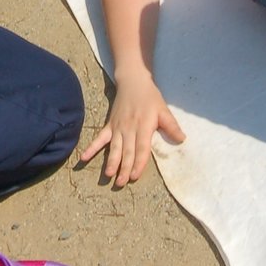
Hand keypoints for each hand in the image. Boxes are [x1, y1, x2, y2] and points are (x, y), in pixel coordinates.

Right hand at [79, 71, 185, 187]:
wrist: (133, 82)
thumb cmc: (150, 97)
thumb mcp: (163, 110)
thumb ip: (171, 126)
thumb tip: (182, 139)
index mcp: (143, 126)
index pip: (141, 148)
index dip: (138, 162)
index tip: (135, 175)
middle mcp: (129, 128)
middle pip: (127, 151)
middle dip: (124, 168)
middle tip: (121, 182)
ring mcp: (117, 127)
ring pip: (114, 148)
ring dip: (111, 162)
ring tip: (108, 175)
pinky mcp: (110, 125)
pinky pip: (100, 138)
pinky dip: (92, 148)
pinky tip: (84, 158)